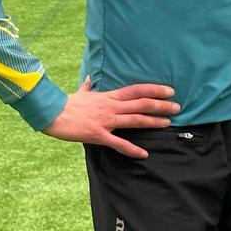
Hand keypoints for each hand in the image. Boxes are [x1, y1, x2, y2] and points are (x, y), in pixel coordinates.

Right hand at [41, 77, 179, 158]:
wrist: (52, 113)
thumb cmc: (67, 103)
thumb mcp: (81, 92)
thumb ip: (88, 86)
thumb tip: (88, 77)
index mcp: (109, 96)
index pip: (137, 90)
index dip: (155, 89)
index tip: (169, 91)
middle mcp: (111, 106)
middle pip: (141, 104)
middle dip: (161, 105)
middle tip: (177, 107)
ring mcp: (106, 120)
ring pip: (135, 120)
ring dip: (153, 122)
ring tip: (167, 124)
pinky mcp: (98, 135)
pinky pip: (118, 143)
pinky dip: (132, 149)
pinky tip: (144, 153)